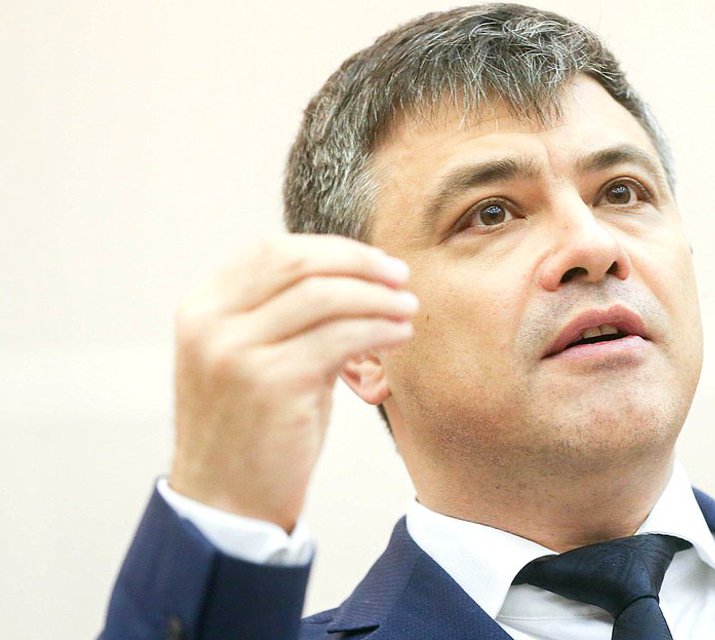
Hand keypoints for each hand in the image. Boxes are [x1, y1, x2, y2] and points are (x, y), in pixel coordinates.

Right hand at [168, 234, 416, 530]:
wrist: (226, 503)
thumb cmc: (253, 430)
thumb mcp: (256, 359)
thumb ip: (287, 316)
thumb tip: (355, 277)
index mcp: (203, 308)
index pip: (273, 251)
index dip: (334, 250)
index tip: (376, 262)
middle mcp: (212, 323)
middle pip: (298, 263)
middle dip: (359, 263)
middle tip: (401, 276)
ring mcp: (236, 351)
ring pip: (324, 295)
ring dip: (377, 297)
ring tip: (407, 307)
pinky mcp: (271, 381)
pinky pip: (340, 337)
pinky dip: (378, 329)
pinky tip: (399, 335)